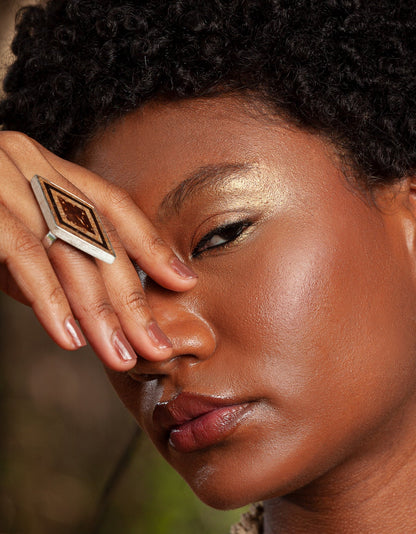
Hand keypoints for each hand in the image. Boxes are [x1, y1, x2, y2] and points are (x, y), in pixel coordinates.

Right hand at [0, 131, 196, 369]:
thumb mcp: (14, 233)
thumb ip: (50, 258)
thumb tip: (86, 308)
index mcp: (46, 168)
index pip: (113, 206)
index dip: (150, 245)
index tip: (183, 282)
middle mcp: (30, 164)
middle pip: (99, 237)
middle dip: (131, 297)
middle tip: (156, 346)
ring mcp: (2, 177)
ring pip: (67, 250)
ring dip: (97, 309)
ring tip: (119, 355)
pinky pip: (22, 254)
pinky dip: (48, 298)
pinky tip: (68, 336)